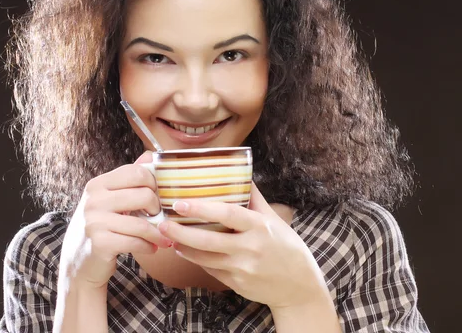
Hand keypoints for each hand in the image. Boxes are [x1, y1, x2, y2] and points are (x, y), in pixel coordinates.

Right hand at [58, 151, 172, 289]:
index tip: (156, 197)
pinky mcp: (100, 243)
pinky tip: (151, 248)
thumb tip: (150, 155)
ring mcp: (95, 222)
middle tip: (158, 218)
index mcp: (98, 184)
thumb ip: (130, 177)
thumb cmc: (102, 225)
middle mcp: (94, 200)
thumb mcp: (111, 198)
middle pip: (145, 195)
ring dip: (158, 233)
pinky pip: (136, 242)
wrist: (79, 260)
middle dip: (158, 210)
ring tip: (162, 238)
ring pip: (143, 223)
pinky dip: (149, 247)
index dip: (154, 184)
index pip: (138, 172)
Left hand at [158, 183, 329, 308]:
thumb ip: (255, 199)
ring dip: (184, 247)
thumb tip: (241, 173)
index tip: (180, 203)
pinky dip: (196, 260)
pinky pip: (211, 269)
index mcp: (260, 227)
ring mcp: (242, 268)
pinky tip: (186, 251)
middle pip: (208, 240)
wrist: (299, 286)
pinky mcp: (237, 283)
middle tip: (162, 224)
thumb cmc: (287, 248)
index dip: (202, 208)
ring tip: (169, 237)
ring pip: (204, 257)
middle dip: (181, 232)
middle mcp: (250, 248)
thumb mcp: (274, 220)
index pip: (227, 214)